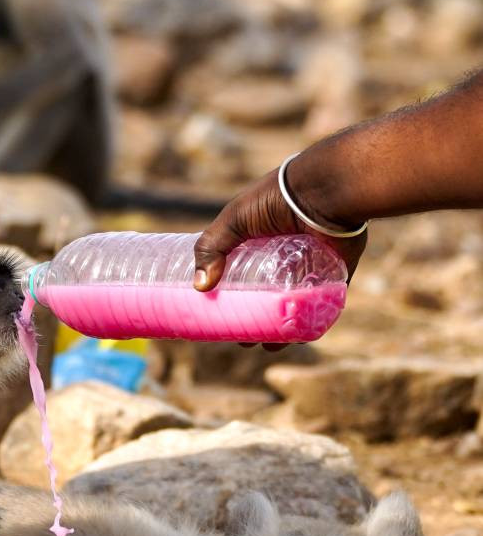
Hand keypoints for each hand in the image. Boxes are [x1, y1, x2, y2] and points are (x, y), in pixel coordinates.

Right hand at [192, 169, 366, 349]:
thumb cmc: (274, 200)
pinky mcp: (335, 273)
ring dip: (283, 327)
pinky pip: (323, 303)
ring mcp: (310, 266)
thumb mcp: (233, 220)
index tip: (220, 320)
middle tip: (244, 340)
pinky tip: (299, 338)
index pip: (240, 277)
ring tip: (270, 344)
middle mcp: (284, 257)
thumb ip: (211, 248)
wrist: (323, 190)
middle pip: (267, 296)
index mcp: (258, 243)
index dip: (230, 299)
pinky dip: (313, 320)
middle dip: (255, 320)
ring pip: (294, 305)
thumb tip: (200, 288)